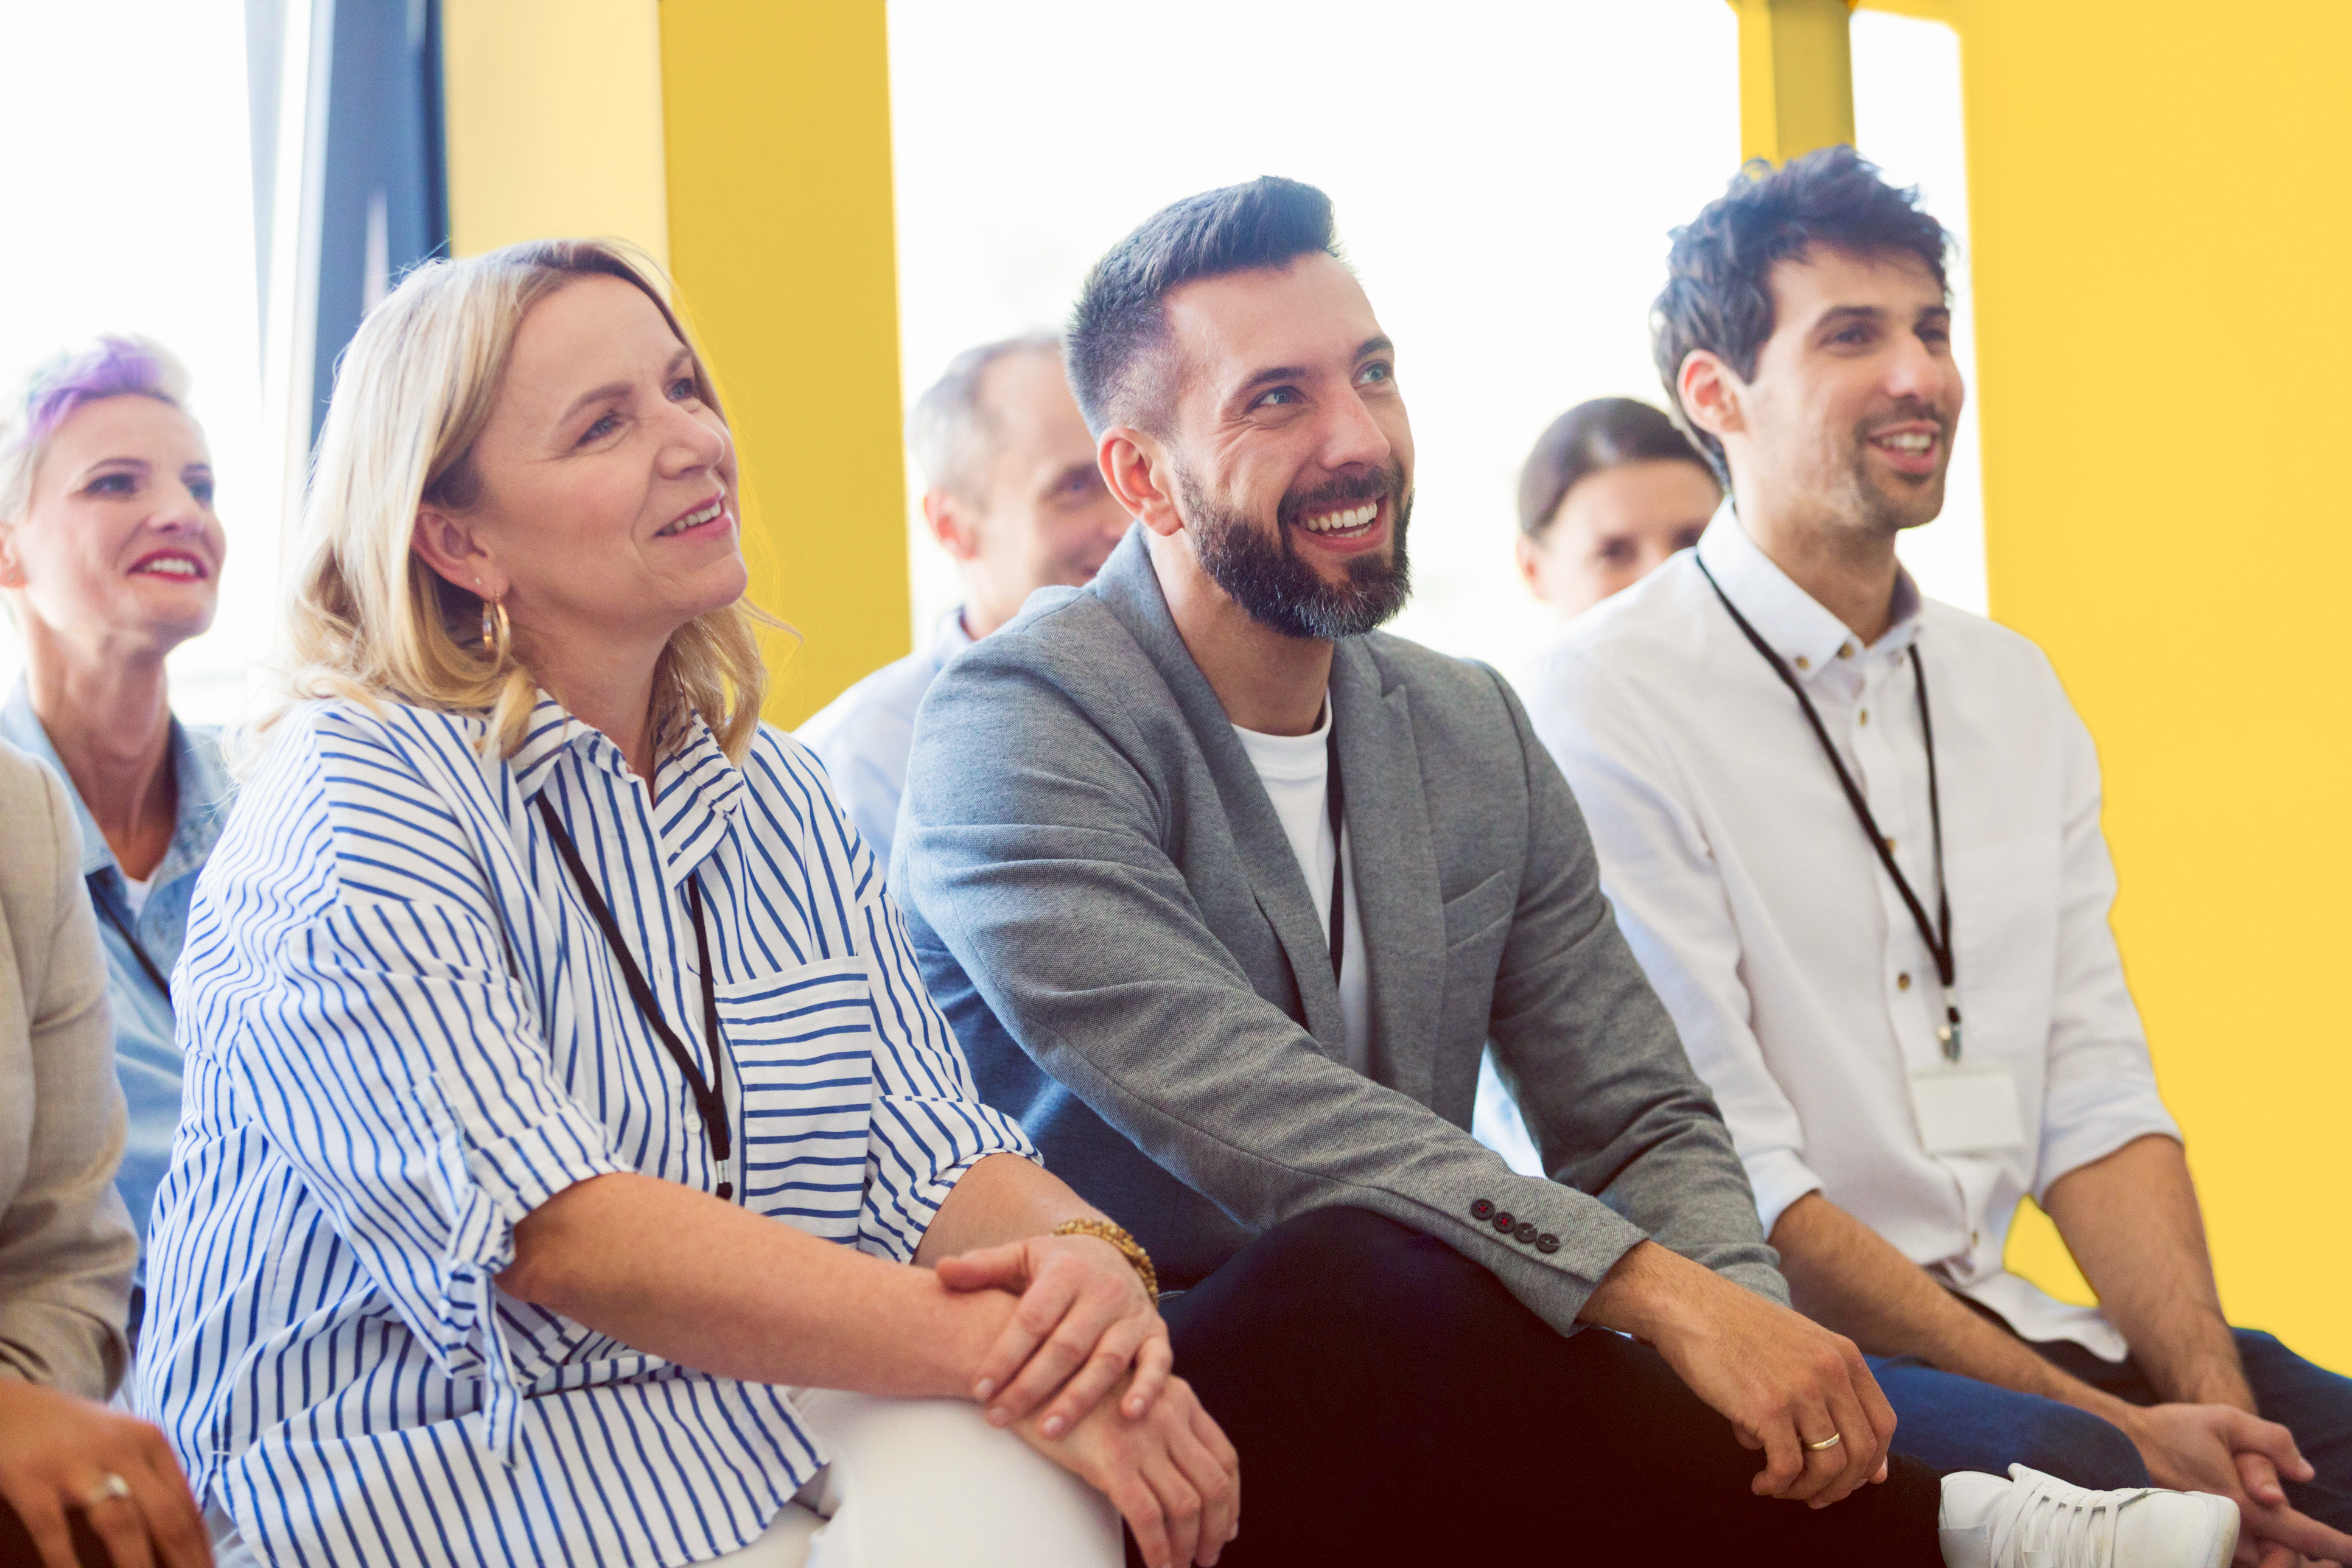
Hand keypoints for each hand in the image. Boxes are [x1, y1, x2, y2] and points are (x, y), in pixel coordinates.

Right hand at [0, 1381, 210, 1567]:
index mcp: (150, 1443)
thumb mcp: (121, 1442)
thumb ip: (149, 1480)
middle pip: (166, 1516)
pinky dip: (67, 1563)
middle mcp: (122, 1450)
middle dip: (183, 1561)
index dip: (199, 1547)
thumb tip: (183, 1534)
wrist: (10, 1405)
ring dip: (137, 1567)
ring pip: (122, 1524)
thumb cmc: (72, 1433)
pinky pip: (55, 1531)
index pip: (186, 1504)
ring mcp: (78, 1465)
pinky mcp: (33, 1479)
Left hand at [937, 1232, 1169, 1435]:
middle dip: (1031, 1386)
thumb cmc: (1053, 1267)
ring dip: (1079, 1399)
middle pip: (1066, 1346)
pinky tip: (1129, 1415)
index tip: (978, 1389)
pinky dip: (1148, 1388)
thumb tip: (940, 1270)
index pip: (1032, 1319)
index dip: (1005, 1356)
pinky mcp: (1156, 1333)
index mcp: (1066, 1270)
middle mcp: (1103, 1291)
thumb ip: (982, 1267)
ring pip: (1107, 1361)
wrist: (1109, 1254)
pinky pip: (1158, 1362)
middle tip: (998, 1418)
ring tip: (1048, 1431)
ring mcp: (1132, 1314)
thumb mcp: (1019, 1257)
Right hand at [1014, 1372, 1236, 1567]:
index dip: (1231, 1498)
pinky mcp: (1112, 1461)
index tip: (1226, 1525)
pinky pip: (1149, 1518)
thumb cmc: (1070, 1385)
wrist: (1025, 1368)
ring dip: (1189, 1546)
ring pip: (1187, 1506)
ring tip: (1181, 1566)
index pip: (1224, 1455)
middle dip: (1217, 1528)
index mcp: (1178, 1397)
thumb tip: (1174, 1469)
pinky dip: (1159, 1551)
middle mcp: (1169, 1414)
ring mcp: (1142, 1438)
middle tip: (1208, 1555)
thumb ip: (1157, 1418)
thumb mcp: (1128, 1388)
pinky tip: (1157, 1566)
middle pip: (1214, 1483)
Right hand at [1582, 1242, 1896, 1508]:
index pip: (1882, 1424)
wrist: (1688, 1305)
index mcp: (1844, 1354)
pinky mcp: (1767, 1408)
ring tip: (1782, 1489)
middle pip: (1861, 1451)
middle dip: (1841, 1486)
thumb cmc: (1736, 1328)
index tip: (1851, 1480)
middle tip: (1816, 1497)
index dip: (1871, 1461)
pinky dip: (1777, 1485)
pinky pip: (1787, 1467)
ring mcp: (1801, 1390)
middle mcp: (1831, 1371)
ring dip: (1807, 1490)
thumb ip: (1830, 1387)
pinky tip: (1760, 1484)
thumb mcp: (1799, 1344)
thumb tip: (1860, 1456)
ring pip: (1828, 1466)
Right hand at [2120, 1403, 2351, 1566]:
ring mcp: (2208, 1541)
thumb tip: (2305, 1474)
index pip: (2303, 1534)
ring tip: (2294, 1548)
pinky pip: (2233, 1559)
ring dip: (2278, 1556)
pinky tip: (2259, 1541)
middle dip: (2303, 1555)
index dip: (2338, 1547)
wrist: (2119, 1443)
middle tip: (2322, 1551)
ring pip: (2259, 1562)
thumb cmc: (2173, 1429)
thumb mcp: (2226, 1419)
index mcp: (2243, 1503)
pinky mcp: (2192, 1545)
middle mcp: (2228, 1529)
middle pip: (2283, 1559)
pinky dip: (2254, 1555)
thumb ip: (2273, 1441)